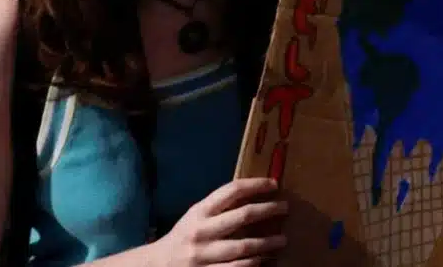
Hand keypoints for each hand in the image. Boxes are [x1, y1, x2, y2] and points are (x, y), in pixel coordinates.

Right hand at [156, 178, 286, 266]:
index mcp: (199, 212)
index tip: (274, 184)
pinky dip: (254, 264)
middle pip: (242, 217)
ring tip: (282, 240)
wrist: (156, 265)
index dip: (255, 184)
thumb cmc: (184, 237)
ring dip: (267, 243)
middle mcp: (201, 232)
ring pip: (243, 247)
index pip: (231, 191)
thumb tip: (257, 195)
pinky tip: (264, 260)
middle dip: (268, 210)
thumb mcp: (196, 216)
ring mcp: (203, 255)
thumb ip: (219, 207)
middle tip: (285, 208)